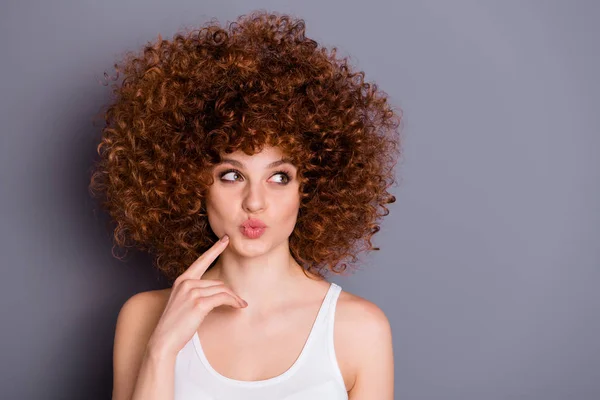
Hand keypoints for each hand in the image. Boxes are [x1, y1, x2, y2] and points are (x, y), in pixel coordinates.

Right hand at [146, 234, 246, 357]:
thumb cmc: (175, 325)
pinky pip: (223, 298)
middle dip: (229, 293)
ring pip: (222, 290)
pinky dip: (234, 302)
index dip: (215, 249)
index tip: (225, 239)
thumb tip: (220, 291)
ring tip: (240, 305)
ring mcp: (192, 292)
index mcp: (182, 280)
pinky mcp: (199, 303)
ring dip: (234, 298)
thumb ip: (196, 293)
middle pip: (218, 282)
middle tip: (238, 301)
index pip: (201, 260)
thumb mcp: (183, 303)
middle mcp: (186, 283)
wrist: (164, 340)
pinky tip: (239, 306)